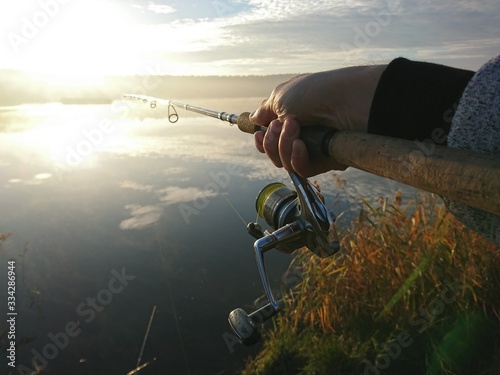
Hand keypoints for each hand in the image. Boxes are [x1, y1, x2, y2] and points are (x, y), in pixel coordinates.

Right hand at [250, 65, 385, 176]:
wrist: (345, 99)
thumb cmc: (315, 92)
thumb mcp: (281, 96)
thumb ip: (265, 111)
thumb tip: (253, 118)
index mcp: (292, 117)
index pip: (270, 140)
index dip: (262, 140)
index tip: (261, 133)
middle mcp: (302, 134)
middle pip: (274, 154)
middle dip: (271, 142)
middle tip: (279, 126)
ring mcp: (314, 149)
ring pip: (285, 163)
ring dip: (283, 146)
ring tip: (295, 128)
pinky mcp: (326, 161)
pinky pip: (302, 170)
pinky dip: (296, 158)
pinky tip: (300, 145)